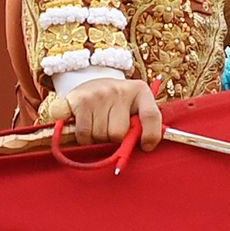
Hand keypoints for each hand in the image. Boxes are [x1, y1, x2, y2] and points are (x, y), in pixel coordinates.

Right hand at [44, 75, 163, 148]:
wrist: (92, 83)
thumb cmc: (117, 103)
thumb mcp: (135, 107)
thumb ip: (142, 124)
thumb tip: (145, 147)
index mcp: (140, 91)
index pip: (151, 115)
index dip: (151, 135)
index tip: (146, 147)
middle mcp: (119, 90)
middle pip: (118, 134)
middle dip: (113, 139)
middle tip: (110, 129)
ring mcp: (97, 94)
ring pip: (98, 136)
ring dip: (97, 139)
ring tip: (98, 126)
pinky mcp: (79, 100)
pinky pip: (82, 134)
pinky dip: (82, 138)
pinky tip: (85, 126)